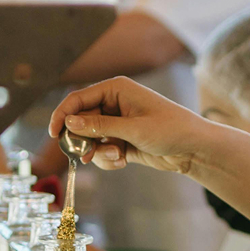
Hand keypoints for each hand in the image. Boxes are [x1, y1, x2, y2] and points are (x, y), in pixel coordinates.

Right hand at [47, 76, 209, 173]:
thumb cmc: (170, 130)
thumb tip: (70, 123)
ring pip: (91, 139)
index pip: (78, 99)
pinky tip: (123, 161)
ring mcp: (118, 123)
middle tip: (86, 155)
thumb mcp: (134, 129)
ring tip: (117, 157)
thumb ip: (100, 126)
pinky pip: (103, 150)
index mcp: (116, 89)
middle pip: (81, 121)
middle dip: (84, 140)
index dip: (63, 115)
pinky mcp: (122, 141)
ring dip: (99, 152)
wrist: (194, 149)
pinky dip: (108, 159)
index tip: (55, 134)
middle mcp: (114, 103)